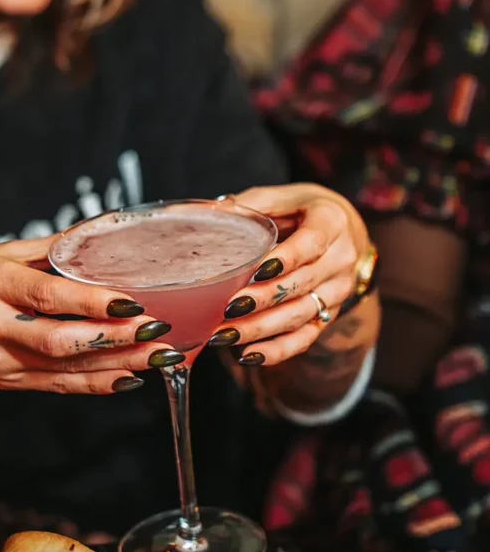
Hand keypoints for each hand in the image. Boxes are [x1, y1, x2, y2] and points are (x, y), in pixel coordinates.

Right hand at [0, 237, 181, 398]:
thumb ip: (47, 249)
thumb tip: (99, 231)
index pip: (47, 296)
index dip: (92, 302)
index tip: (132, 301)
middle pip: (60, 340)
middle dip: (115, 339)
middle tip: (158, 330)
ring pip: (65, 369)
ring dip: (118, 364)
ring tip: (160, 356)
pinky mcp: (5, 382)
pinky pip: (57, 387)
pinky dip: (96, 384)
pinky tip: (130, 378)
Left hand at [207, 184, 367, 365]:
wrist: (345, 230)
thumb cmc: (304, 209)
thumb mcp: (283, 197)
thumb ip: (249, 205)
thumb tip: (205, 212)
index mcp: (332, 222)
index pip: (311, 244)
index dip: (285, 259)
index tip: (255, 271)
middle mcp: (341, 259)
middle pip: (302, 284)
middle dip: (263, 300)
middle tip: (227, 309)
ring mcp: (338, 290)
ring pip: (300, 315)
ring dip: (261, 329)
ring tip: (224, 334)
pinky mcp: (330, 314)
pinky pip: (306, 338)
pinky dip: (277, 350)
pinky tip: (248, 355)